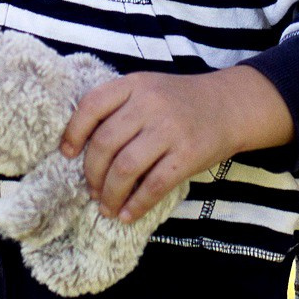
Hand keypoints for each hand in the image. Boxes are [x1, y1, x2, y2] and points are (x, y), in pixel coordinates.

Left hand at [60, 67, 292, 222]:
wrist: (231, 105)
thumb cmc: (181, 101)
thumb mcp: (149, 89)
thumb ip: (120, 108)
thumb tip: (82, 149)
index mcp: (135, 84)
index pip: (91, 106)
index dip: (73, 132)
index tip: (67, 154)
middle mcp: (150, 104)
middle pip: (105, 143)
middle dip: (92, 173)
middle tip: (91, 190)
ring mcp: (170, 129)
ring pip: (125, 168)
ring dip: (110, 194)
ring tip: (106, 206)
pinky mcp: (187, 155)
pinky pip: (153, 186)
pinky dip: (136, 205)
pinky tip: (127, 214)